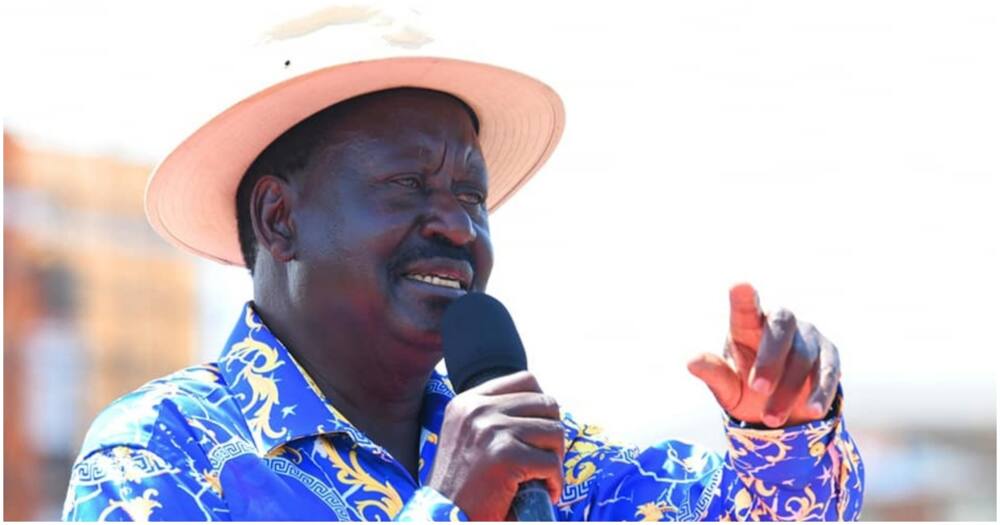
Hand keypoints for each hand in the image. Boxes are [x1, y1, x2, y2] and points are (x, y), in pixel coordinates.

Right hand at [428, 371, 564, 519]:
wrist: (444, 517)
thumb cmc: (462, 485)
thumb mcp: (468, 436)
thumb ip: (495, 416)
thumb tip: (543, 405)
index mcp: (469, 401)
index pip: (526, 380)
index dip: (542, 406)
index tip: (540, 431)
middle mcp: (478, 409)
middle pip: (546, 404)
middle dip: (552, 434)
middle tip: (544, 458)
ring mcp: (491, 430)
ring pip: (554, 432)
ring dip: (555, 458)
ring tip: (542, 476)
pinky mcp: (505, 455)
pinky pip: (551, 463)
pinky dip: (554, 481)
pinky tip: (543, 491)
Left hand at [687, 283, 841, 427]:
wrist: (784, 411)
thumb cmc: (747, 391)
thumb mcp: (728, 389)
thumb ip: (715, 375)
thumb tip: (690, 362)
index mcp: (747, 326)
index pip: (745, 308)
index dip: (743, 297)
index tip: (739, 287)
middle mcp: (780, 324)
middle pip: (780, 329)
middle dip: (770, 359)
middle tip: (758, 388)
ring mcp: (808, 337)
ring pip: (802, 357)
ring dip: (788, 389)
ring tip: (772, 418)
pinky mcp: (829, 355)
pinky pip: (828, 371)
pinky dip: (821, 391)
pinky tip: (812, 410)